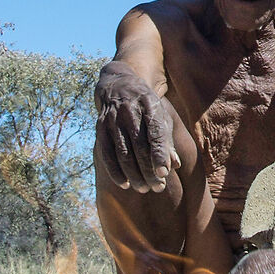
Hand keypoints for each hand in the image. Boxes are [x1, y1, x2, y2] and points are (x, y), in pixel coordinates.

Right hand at [96, 63, 176, 192]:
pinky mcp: (100, 127)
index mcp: (149, 104)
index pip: (155, 132)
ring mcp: (112, 119)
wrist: (117, 84)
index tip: (164, 173)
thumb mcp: (160, 116)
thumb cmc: (146, 106)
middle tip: (158, 187)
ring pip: (123, 153)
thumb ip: (168, 140)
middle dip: (149, 170)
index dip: (160, 154)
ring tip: (144, 189)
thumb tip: (175, 165)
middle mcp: (129, 110)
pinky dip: (115, 171)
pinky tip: (125, 184)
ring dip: (134, 174)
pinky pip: (106, 154)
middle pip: (139, 146)